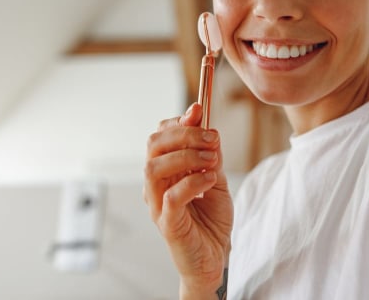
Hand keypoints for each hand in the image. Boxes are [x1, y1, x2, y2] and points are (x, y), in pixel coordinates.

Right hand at [144, 103, 232, 296]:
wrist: (214, 257)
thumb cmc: (210, 219)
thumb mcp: (215, 178)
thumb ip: (210, 155)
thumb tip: (207, 126)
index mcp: (166, 170)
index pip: (160, 135)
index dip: (178, 121)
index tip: (199, 112)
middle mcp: (156, 184)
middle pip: (154, 145)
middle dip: (184, 134)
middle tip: (212, 138)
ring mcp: (157, 204)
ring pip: (154, 168)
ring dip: (186, 156)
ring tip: (211, 160)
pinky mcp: (167, 224)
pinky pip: (170, 197)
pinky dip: (191, 182)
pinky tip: (209, 180)